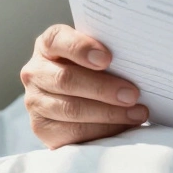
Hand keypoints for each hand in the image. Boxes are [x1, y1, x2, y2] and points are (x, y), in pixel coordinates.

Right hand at [20, 24, 148, 148]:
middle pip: (66, 80)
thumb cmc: (94, 69)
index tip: (107, 58)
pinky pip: (73, 133)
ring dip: (108, 113)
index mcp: (48, 45)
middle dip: (103, 88)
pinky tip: (123, 126)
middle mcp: (35, 72)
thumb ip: (107, 52)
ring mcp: (34, 101)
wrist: (78, 97)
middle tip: (132, 94)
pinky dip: (102, 130)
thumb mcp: (96, 54)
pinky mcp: (42, 129)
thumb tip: (137, 59)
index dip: (81, 48)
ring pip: (70, 109)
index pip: (57, 40)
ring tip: (137, 113)